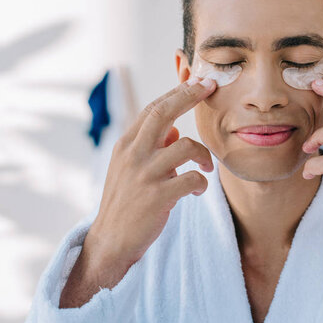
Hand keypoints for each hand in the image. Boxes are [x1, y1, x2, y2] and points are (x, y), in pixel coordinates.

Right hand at [60, 76, 215, 306]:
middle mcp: (133, 154)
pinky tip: (198, 191)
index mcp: (126, 144)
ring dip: (203, 155)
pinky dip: (201, 183)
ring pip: (185, 145)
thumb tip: (172, 129)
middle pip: (164, 112)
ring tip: (206, 168)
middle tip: (211, 87)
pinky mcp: (157, 196)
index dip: (178, 92)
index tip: (199, 81)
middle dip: (190, 95)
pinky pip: (192, 179)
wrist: (110, 241)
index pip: (153, 108)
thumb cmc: (126, 202)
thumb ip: (149, 147)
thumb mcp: (129, 168)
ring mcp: (144, 174)